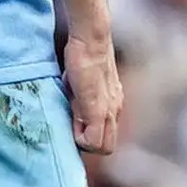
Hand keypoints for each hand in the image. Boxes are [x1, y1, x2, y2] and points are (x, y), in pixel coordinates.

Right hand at [65, 37, 121, 154]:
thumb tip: (72, 110)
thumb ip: (82, 98)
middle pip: (107, 147)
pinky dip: (80, 136)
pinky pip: (93, 140)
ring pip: (103, 147)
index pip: (105, 137)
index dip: (88, 135)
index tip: (74, 120)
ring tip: (73, 115)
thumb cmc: (82, 54)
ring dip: (84, 139)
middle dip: (88, 142)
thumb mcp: (83, 82)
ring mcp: (109, 111)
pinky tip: (72, 114)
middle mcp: (115, 110)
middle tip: (73, 123)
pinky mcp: (98, 110)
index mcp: (112, 104)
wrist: (91, 39)